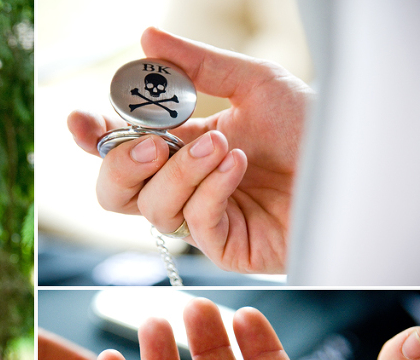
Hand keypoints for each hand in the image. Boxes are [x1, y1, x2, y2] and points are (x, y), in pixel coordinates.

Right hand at [67, 28, 312, 273]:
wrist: (352, 167)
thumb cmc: (307, 126)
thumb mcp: (251, 82)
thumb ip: (195, 65)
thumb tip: (146, 39)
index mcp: (178, 147)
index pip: (118, 150)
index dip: (93, 139)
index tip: (80, 120)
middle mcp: (181, 186)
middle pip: (114, 193)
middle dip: (123, 166)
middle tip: (153, 143)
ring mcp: (199, 219)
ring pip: (152, 208)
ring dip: (181, 172)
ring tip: (224, 145)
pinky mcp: (222, 247)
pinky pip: (194, 223)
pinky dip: (211, 190)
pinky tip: (238, 166)